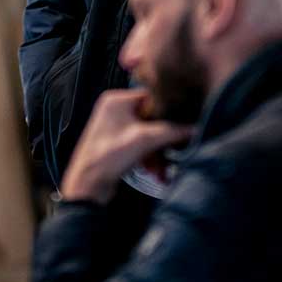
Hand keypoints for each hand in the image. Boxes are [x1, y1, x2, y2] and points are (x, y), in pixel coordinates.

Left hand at [61, 90, 192, 204]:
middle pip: (151, 118)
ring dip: (157, 152)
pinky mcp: (117, 143)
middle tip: (173, 150)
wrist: (88, 185)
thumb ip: (172, 130)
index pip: (152, 96)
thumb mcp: (145, 139)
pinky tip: (155, 172)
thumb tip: (194, 127)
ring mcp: (115, 127)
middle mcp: (114, 109)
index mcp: (116, 100)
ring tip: (161, 169)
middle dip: (163, 139)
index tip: (183, 122)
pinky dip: (149, 157)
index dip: (168, 110)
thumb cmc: (107, 157)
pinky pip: (140, 145)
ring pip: (147, 134)